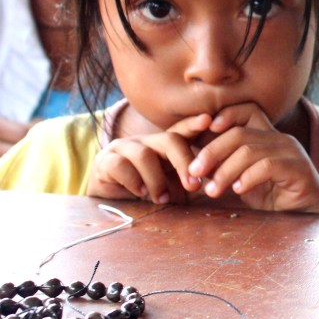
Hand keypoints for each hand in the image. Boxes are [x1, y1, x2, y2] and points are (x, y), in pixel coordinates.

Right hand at [87, 113, 213, 203]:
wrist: (110, 198)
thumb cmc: (147, 190)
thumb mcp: (172, 187)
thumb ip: (187, 182)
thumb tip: (211, 185)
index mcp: (164, 145)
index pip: (181, 131)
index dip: (193, 124)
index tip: (208, 120)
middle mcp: (146, 141)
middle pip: (169, 140)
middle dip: (184, 162)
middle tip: (194, 186)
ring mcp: (124, 148)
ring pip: (144, 155)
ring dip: (156, 180)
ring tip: (161, 199)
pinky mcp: (106, 161)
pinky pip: (120, 165)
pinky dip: (133, 181)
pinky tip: (140, 193)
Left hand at [185, 102, 318, 214]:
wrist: (307, 221)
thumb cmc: (273, 200)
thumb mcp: (243, 180)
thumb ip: (225, 168)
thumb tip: (191, 163)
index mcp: (268, 136)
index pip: (248, 110)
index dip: (225, 115)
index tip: (203, 131)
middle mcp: (281, 139)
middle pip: (240, 133)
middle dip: (212, 152)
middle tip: (195, 172)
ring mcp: (292, 152)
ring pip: (249, 150)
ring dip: (225, 170)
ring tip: (213, 190)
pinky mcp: (299, 169)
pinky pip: (267, 166)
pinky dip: (248, 177)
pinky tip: (238, 191)